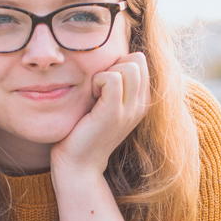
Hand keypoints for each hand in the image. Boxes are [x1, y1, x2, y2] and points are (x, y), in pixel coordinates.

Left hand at [50, 52, 149, 176]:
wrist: (79, 164)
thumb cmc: (84, 130)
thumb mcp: (104, 103)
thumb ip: (113, 82)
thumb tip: (111, 56)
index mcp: (141, 101)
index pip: (139, 60)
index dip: (118, 63)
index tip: (103, 85)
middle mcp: (141, 105)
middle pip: (137, 59)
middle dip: (113, 65)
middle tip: (97, 88)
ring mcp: (130, 109)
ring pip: (129, 66)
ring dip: (105, 73)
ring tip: (95, 94)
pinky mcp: (114, 113)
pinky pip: (113, 78)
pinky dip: (98, 80)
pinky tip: (91, 97)